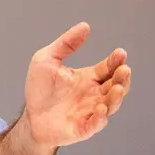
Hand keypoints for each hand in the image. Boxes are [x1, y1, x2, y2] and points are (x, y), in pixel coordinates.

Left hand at [23, 22, 130, 147]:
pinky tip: (101, 109)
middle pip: (115, 85)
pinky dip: (100, 118)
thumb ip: (66, 44)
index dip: (116, 61)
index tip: (120, 53)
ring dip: (116, 97)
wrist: (30, 116)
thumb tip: (85, 26)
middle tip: (124, 70)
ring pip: (110, 105)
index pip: (108, 68)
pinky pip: (95, 124)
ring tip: (116, 88)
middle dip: (121, 78)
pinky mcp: (83, 128)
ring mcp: (90, 112)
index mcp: (89, 78)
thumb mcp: (47, 59)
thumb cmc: (40, 89)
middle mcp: (94, 95)